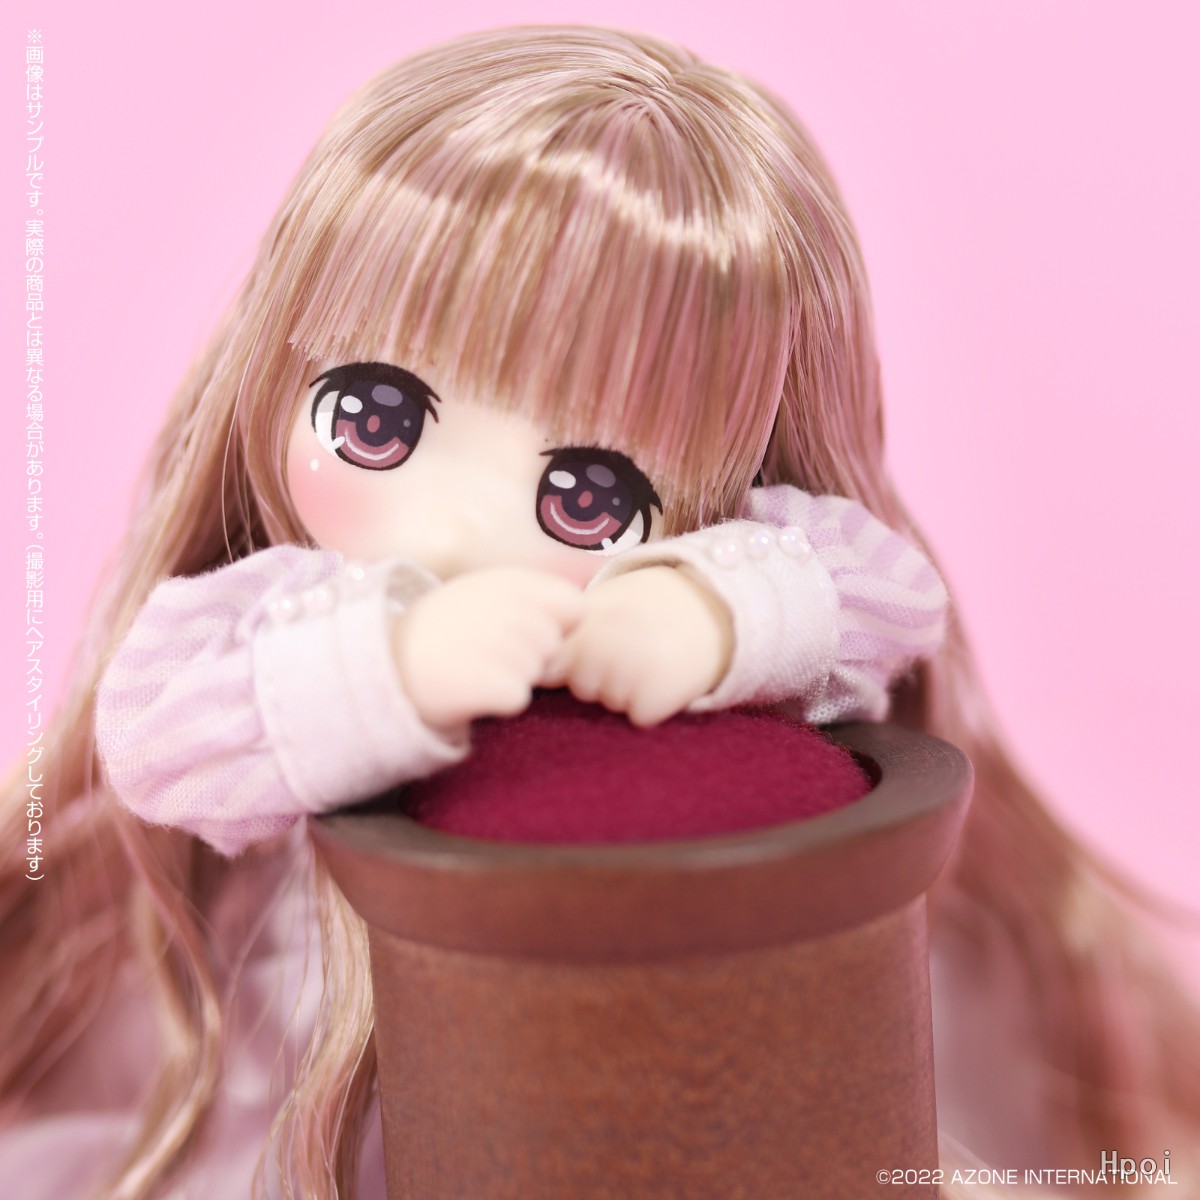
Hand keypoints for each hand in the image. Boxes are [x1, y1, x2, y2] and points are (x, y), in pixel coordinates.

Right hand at [392, 568, 583, 730]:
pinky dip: (498, 701)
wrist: (385, 662)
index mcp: (510, 580)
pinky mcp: (492, 683)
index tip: (525, 628)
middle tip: (486, 650)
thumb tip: (579, 611)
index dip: (555, 624)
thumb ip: (533, 596)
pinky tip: (468, 687)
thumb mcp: (484, 593)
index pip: (573, 606)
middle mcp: (510, 606)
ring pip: (538, 672)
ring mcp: (503, 645)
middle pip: (555, 645)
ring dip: (513, 677)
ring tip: (471, 665)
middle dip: (533, 654)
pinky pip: (519, 699)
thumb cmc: (443, 629)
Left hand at [543, 565, 732, 725]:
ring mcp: (627, 673)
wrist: (712, 607)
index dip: (565, 660)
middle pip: (580, 687)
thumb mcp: (599, 606)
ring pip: (609, 703)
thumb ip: (560, 636)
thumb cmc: (645, 609)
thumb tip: (526, 670)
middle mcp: (602, 645)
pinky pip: (639, 716)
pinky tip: (666, 675)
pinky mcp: (653, 700)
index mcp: (584, 621)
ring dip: (628, 688)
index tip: (594, 643)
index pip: (549, 663)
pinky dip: (652, 703)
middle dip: (600, 674)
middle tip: (632, 647)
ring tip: (652, 657)